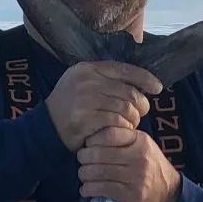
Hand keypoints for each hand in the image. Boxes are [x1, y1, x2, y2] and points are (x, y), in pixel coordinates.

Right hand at [44, 61, 161, 153]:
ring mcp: (86, 100)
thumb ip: (105, 79)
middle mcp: (87, 81)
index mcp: (88, 69)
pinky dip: (123, 129)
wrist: (45, 129)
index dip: (145, 78)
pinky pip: (117, 123)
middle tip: (140, 114)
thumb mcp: (82, 84)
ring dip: (132, 120)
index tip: (157, 87)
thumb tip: (138, 81)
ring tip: (129, 124)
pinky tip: (121, 132)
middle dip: (141, 105)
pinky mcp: (86, 119)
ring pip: (126, 109)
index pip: (125, 69)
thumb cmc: (68, 107)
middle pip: (129, 92)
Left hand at [78, 126, 181, 201]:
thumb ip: (123, 139)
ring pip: (98, 172)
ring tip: (83, 175)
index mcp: (140, 141)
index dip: (93, 139)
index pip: (109, 133)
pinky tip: (86, 189)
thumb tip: (93, 137)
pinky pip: (102, 189)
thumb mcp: (143, 147)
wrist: (168, 194)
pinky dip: (88, 189)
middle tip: (82, 161)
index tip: (88, 145)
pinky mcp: (131, 194)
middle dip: (84, 158)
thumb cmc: (150, 167)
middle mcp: (138, 157)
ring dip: (84, 174)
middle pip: (99, 153)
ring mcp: (135, 176)